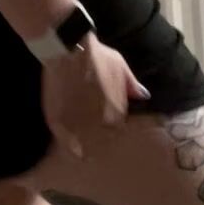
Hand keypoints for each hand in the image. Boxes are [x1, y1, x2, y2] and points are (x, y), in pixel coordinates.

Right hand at [40, 33, 151, 162]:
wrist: (71, 51)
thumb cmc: (98, 56)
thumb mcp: (120, 66)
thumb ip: (131, 85)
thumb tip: (144, 96)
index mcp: (117, 111)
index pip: (118, 126)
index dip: (112, 126)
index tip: (108, 125)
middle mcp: (100, 122)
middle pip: (102, 137)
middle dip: (101, 136)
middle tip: (95, 134)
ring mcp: (79, 123)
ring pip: (85, 141)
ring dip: (87, 144)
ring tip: (86, 149)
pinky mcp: (59, 121)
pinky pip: (67, 141)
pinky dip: (71, 147)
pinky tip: (75, 153)